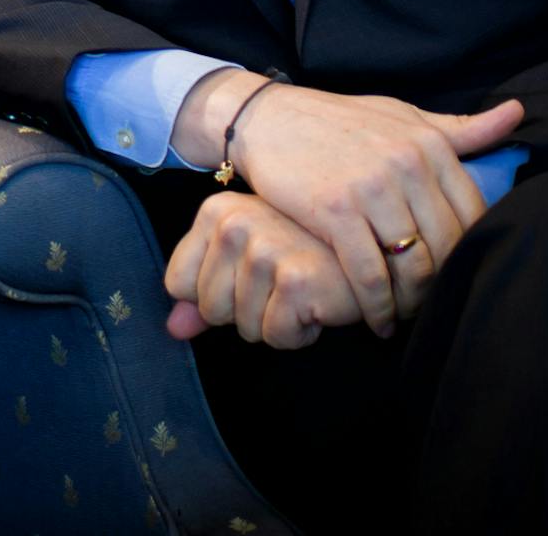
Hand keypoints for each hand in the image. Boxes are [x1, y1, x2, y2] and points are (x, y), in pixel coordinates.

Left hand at [163, 191, 360, 349]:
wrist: (373, 248)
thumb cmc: (307, 253)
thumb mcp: (247, 260)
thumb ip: (203, 291)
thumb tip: (174, 329)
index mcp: (217, 211)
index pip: (178, 284)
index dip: (215, 295)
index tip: (249, 278)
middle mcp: (235, 223)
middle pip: (210, 310)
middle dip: (247, 312)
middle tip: (282, 284)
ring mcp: (265, 248)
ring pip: (244, 327)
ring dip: (277, 322)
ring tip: (302, 291)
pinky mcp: (295, 278)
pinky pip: (276, 336)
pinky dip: (299, 333)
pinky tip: (317, 303)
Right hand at [173, 71, 523, 335]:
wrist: (268, 118)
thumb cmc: (339, 120)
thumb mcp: (401, 114)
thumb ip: (459, 127)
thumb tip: (517, 115)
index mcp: (428, 143)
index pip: (473, 215)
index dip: (469, 254)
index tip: (458, 274)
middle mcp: (406, 164)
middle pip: (446, 247)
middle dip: (442, 285)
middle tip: (431, 305)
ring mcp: (370, 188)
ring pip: (412, 267)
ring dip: (412, 303)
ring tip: (407, 316)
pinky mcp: (334, 211)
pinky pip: (369, 274)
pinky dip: (377, 307)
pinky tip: (376, 320)